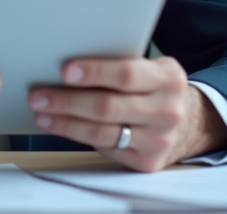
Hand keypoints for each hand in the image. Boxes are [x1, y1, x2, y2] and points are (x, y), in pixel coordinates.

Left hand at [28, 56, 226, 171]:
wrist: (187, 122)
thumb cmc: (155, 88)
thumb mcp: (151, 69)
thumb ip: (122, 65)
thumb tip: (70, 64)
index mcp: (168, 79)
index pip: (126, 74)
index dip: (94, 72)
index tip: (65, 70)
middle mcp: (166, 111)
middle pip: (108, 106)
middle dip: (68, 100)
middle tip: (39, 95)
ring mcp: (158, 139)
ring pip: (102, 131)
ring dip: (65, 122)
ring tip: (42, 112)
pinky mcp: (147, 161)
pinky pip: (105, 147)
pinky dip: (77, 136)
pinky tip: (59, 126)